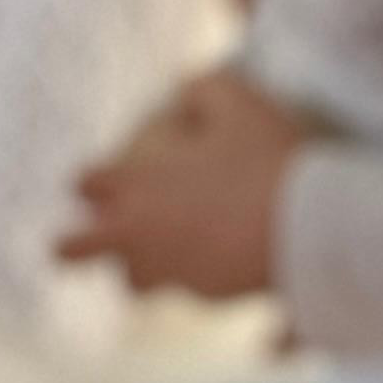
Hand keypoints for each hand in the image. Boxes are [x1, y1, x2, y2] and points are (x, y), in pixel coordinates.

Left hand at [56, 67, 311, 298]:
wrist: (311, 226)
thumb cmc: (269, 160)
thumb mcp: (241, 104)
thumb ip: (205, 89)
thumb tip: (187, 91)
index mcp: (138, 182)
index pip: (84, 183)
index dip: (94, 180)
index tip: (107, 179)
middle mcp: (140, 232)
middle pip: (73, 250)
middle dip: (71, 247)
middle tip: (75, 246)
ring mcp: (170, 269)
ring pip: (132, 283)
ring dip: (141, 268)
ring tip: (167, 254)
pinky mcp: (207, 294)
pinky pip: (191, 291)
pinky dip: (204, 276)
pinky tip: (232, 259)